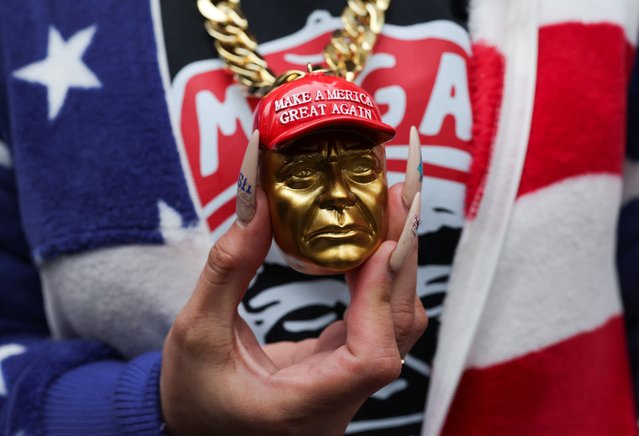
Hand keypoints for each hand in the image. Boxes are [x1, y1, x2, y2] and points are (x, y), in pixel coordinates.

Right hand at [160, 182, 425, 434]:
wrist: (197, 427)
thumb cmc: (191, 393)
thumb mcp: (195, 331)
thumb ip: (227, 268)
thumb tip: (257, 202)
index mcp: (300, 406)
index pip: (369, 359)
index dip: (381, 299)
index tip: (382, 244)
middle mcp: (336, 404)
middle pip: (397, 332)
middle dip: (401, 261)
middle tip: (397, 199)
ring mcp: (346, 389)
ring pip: (396, 328)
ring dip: (396, 267)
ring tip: (386, 211)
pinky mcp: (343, 370)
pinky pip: (378, 324)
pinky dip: (379, 281)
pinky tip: (367, 245)